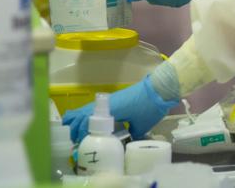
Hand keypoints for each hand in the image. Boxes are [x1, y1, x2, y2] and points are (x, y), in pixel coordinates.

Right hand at [62, 76, 177, 142]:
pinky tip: (89, 123)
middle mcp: (105, 104)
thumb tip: (126, 145)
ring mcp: (109, 100)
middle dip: (75, 128)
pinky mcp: (114, 99)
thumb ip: (131, 135)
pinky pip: (95, 108)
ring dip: (80, 120)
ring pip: (87, 109)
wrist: (159, 88)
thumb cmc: (150, 107)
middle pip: (81, 114)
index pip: (86, 122)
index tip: (79, 145)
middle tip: (75, 141)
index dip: (80, 133)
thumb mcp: (141, 125)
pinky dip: (88, 115)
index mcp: (109, 111)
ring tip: (76, 133)